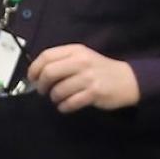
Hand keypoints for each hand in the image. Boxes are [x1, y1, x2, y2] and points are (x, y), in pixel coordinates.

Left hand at [23, 45, 139, 113]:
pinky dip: (64, 107)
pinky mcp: (93, 93)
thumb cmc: (99, 70)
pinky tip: (67, 106)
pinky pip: (69, 103)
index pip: (47, 56)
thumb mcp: (82, 58)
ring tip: (60, 99)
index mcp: (76, 51)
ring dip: (54, 99)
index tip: (33, 78)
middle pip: (49, 73)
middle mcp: (81, 62)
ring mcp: (88, 77)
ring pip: (58, 91)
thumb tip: (38, 73)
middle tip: (44, 91)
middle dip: (42, 86)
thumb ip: (62, 62)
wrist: (127, 79)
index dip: (34, 69)